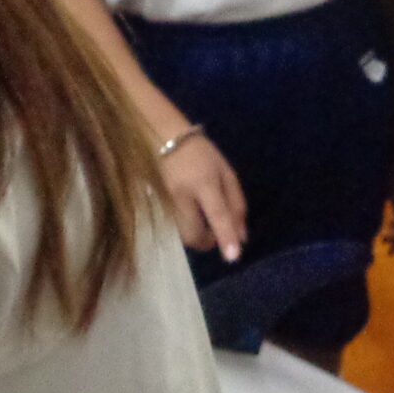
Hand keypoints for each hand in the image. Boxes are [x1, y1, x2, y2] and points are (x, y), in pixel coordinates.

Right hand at [161, 132, 247, 260]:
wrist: (160, 136)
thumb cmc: (200, 152)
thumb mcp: (225, 172)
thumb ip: (236, 204)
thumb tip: (241, 237)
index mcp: (203, 182)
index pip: (217, 214)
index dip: (225, 236)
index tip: (233, 257)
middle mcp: (181, 194)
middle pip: (192, 234)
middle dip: (206, 242)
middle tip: (213, 236)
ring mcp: (163, 201)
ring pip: (179, 234)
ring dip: (193, 236)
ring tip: (201, 225)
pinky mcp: (151, 204)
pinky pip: (170, 227)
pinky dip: (181, 228)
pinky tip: (186, 216)